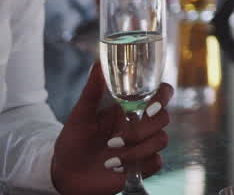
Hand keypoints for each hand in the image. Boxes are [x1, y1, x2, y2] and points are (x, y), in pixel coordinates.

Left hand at [50, 62, 172, 194]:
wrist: (65, 173)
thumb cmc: (73, 140)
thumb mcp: (80, 115)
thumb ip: (92, 90)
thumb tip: (98, 64)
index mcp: (131, 106)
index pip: (161, 93)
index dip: (163, 97)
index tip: (149, 108)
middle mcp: (142, 123)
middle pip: (164, 118)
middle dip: (141, 130)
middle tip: (114, 140)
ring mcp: (144, 144)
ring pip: (161, 140)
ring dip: (136, 151)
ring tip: (109, 159)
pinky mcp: (143, 164)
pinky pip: (157, 162)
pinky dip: (138, 165)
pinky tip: (117, 168)